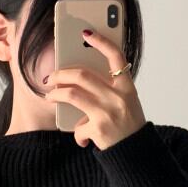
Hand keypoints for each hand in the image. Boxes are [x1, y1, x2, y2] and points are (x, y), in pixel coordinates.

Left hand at [43, 28, 146, 149]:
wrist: (137, 153)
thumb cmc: (129, 126)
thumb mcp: (127, 102)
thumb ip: (109, 89)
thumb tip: (79, 80)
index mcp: (127, 87)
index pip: (116, 56)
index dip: (101, 42)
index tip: (86, 32)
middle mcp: (118, 96)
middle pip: (82, 75)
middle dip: (61, 74)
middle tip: (51, 78)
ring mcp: (108, 112)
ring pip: (72, 94)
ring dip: (56, 94)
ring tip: (50, 96)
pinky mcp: (99, 128)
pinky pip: (78, 126)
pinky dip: (77, 133)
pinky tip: (81, 138)